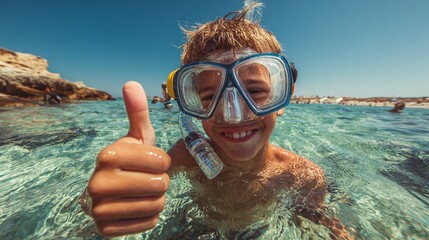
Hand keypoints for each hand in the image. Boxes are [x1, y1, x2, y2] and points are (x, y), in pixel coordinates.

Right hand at [87, 81, 170, 236]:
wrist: (111, 191)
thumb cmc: (130, 160)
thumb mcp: (137, 137)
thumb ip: (137, 112)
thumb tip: (131, 83)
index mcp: (108, 155)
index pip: (162, 161)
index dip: (163, 162)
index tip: (151, 162)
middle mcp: (98, 182)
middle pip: (160, 185)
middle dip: (161, 181)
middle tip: (147, 178)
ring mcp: (99, 208)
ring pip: (156, 206)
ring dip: (157, 199)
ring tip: (143, 192)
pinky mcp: (105, 229)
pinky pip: (148, 223)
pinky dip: (149, 216)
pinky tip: (137, 207)